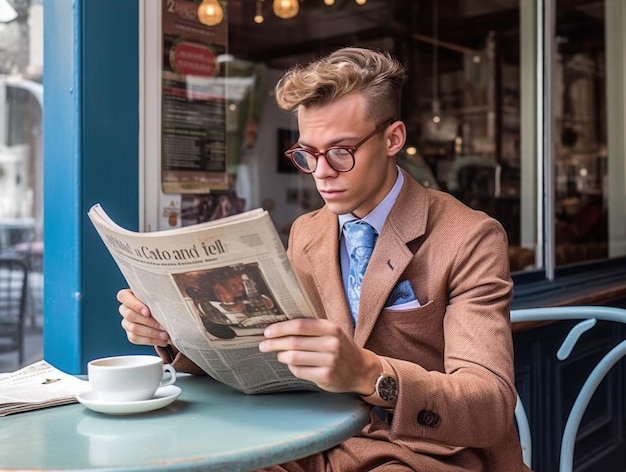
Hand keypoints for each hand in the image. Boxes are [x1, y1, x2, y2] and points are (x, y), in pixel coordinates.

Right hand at [117, 288, 169, 345]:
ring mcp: (126, 323)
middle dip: (149, 322)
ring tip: (166, 335)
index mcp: (127, 295)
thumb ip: (157, 296)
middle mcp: (124, 309)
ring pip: (134, 328)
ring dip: (152, 333)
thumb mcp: (159, 295)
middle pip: (130, 315)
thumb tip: (164, 303)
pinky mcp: (131, 334)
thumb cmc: (162, 300)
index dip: (135, 305)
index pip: (123, 297)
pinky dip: (151, 340)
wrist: (165, 313)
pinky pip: (136, 339)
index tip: (148, 312)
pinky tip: (162, 340)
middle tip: (164, 326)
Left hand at [258, 318, 380, 394]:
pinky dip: (291, 367)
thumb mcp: (331, 332)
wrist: (361, 369)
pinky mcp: (326, 376)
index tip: (267, 332)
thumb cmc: (341, 348)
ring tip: (279, 354)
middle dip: (274, 343)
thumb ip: (311, 328)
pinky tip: (292, 364)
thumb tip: (280, 326)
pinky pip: (299, 371)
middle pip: (294, 342)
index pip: (299, 325)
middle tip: (263, 345)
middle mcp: (331, 343)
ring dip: (281, 356)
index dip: (280, 328)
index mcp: (331, 328)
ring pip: (294, 357)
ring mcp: (330, 361)